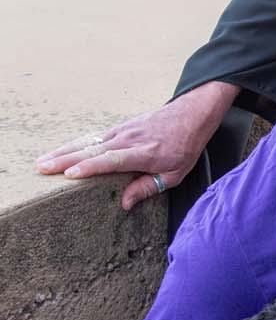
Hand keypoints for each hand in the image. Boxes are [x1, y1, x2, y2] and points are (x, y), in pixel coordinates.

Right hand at [36, 79, 237, 209]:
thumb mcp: (174, 174)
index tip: (70, 174)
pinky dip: (74, 144)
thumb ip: (148, 188)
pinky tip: (59, 151)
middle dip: (65, 159)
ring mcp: (121, 131)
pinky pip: (92, 137)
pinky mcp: (118, 128)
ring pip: (87, 142)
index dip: (91, 167)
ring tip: (41, 161)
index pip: (112, 160)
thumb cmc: (184, 147)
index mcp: (144, 153)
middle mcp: (128, 140)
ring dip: (63, 151)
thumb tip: (123, 204)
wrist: (190, 115)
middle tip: (42, 168)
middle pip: (92, 150)